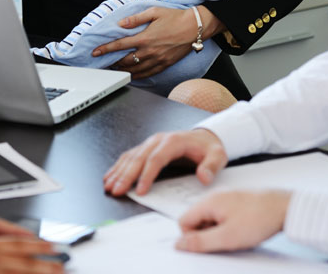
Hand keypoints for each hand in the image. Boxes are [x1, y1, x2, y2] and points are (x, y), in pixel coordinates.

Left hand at [92, 7, 197, 78]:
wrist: (195, 27)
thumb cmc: (176, 17)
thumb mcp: (154, 12)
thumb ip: (136, 19)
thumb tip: (121, 24)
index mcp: (145, 37)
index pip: (120, 45)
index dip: (106, 49)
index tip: (95, 53)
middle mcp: (149, 51)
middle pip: (125, 60)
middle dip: (111, 63)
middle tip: (102, 63)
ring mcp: (157, 60)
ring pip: (135, 69)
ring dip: (122, 70)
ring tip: (114, 70)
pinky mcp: (165, 65)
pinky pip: (148, 74)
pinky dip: (137, 76)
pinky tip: (131, 75)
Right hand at [103, 128, 226, 195]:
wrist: (204, 137)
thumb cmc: (208, 148)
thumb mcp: (218, 155)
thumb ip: (212, 166)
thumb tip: (203, 178)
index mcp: (173, 142)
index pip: (156, 159)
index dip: (147, 176)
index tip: (140, 191)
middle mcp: (158, 140)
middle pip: (138, 158)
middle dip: (126, 176)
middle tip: (117, 191)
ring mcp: (150, 143)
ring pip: (130, 157)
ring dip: (118, 172)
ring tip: (110, 186)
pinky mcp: (146, 148)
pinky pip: (129, 156)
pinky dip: (118, 167)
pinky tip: (110, 176)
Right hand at [176, 190, 291, 252]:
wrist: (285, 208)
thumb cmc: (259, 219)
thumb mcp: (227, 238)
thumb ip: (200, 242)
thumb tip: (178, 244)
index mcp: (208, 202)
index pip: (183, 221)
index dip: (191, 238)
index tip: (208, 246)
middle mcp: (214, 197)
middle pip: (197, 220)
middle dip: (207, 235)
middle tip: (225, 242)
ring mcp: (226, 199)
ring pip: (211, 220)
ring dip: (219, 232)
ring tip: (237, 236)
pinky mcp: (236, 203)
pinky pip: (223, 218)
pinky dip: (229, 227)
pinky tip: (243, 231)